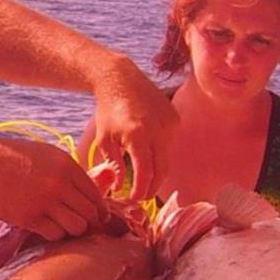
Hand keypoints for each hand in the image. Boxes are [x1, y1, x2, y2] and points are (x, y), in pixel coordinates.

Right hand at [0, 135, 106, 240]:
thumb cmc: (14, 158)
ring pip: (76, 227)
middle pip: (90, 214)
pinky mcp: (29, 217)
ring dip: (71, 229)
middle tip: (80, 223)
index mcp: (67, 166)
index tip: (97, 216)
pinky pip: (55, 234)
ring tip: (62, 224)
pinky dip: (54, 233)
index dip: (99, 209)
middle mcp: (59, 183)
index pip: (96, 195)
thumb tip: (93, 194)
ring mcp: (44, 201)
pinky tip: (46, 226)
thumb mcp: (48, 155)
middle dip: (89, 222)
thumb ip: (69, 173)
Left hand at [91, 58, 177, 200]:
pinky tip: (148, 153)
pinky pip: (170, 144)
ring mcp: (170, 123)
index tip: (134, 200)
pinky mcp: (175, 119)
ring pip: (167, 158)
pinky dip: (160, 153)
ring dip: (156, 170)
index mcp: (138, 135)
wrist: (121, 79)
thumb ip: (113, 165)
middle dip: (152, 187)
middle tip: (141, 196)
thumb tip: (121, 187)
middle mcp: (158, 129)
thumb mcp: (104, 140)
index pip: (145, 173)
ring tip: (143, 178)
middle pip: (161, 170)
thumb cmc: (108, 111)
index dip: (141, 191)